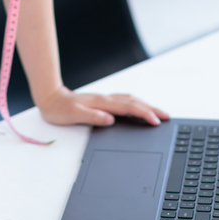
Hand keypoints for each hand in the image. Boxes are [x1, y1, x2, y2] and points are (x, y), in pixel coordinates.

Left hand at [36, 86, 169, 126]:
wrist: (51, 99)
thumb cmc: (60, 109)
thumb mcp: (74, 115)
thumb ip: (92, 116)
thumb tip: (109, 119)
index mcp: (101, 103)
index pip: (128, 108)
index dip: (144, 113)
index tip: (156, 120)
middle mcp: (106, 99)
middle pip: (134, 102)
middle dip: (152, 109)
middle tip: (167, 116)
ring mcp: (106, 99)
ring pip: (131, 100)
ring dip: (146, 105)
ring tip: (159, 112)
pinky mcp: (104, 101)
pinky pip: (125, 101)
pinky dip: (137, 104)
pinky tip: (140, 107)